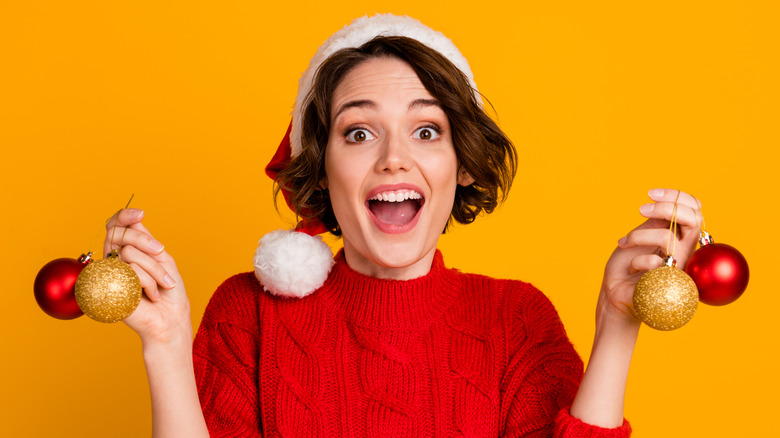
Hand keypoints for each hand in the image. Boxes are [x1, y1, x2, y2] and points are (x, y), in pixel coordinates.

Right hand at [104, 208, 192, 346]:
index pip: (114, 226)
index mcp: (124, 251)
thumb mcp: (161, 258)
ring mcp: (108, 275)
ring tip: (162, 284)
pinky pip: (132, 271)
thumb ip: (145, 240)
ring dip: (155, 269)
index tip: (141, 213)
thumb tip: (135, 219)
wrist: (170, 318)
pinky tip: (152, 295)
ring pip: (130, 253)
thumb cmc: (167, 290)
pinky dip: (149, 282)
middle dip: (145, 241)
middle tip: (161, 251)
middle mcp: (112, 261)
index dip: (123, 216)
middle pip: (119, 234)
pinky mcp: (108, 289)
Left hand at [598, 188, 701, 325]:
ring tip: (625, 242)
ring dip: (639, 235)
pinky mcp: (670, 284)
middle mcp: (687, 252)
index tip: (651, 193)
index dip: (677, 196)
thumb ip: (658, 221)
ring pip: (668, 238)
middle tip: (641, 210)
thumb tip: (666, 201)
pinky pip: (654, 262)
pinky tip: (630, 269)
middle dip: (666, 207)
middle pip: (694, 219)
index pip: (695, 210)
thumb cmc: (628, 263)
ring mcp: (681, 268)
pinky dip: (635, 259)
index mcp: (682, 237)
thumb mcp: (643, 235)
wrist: (615, 291)